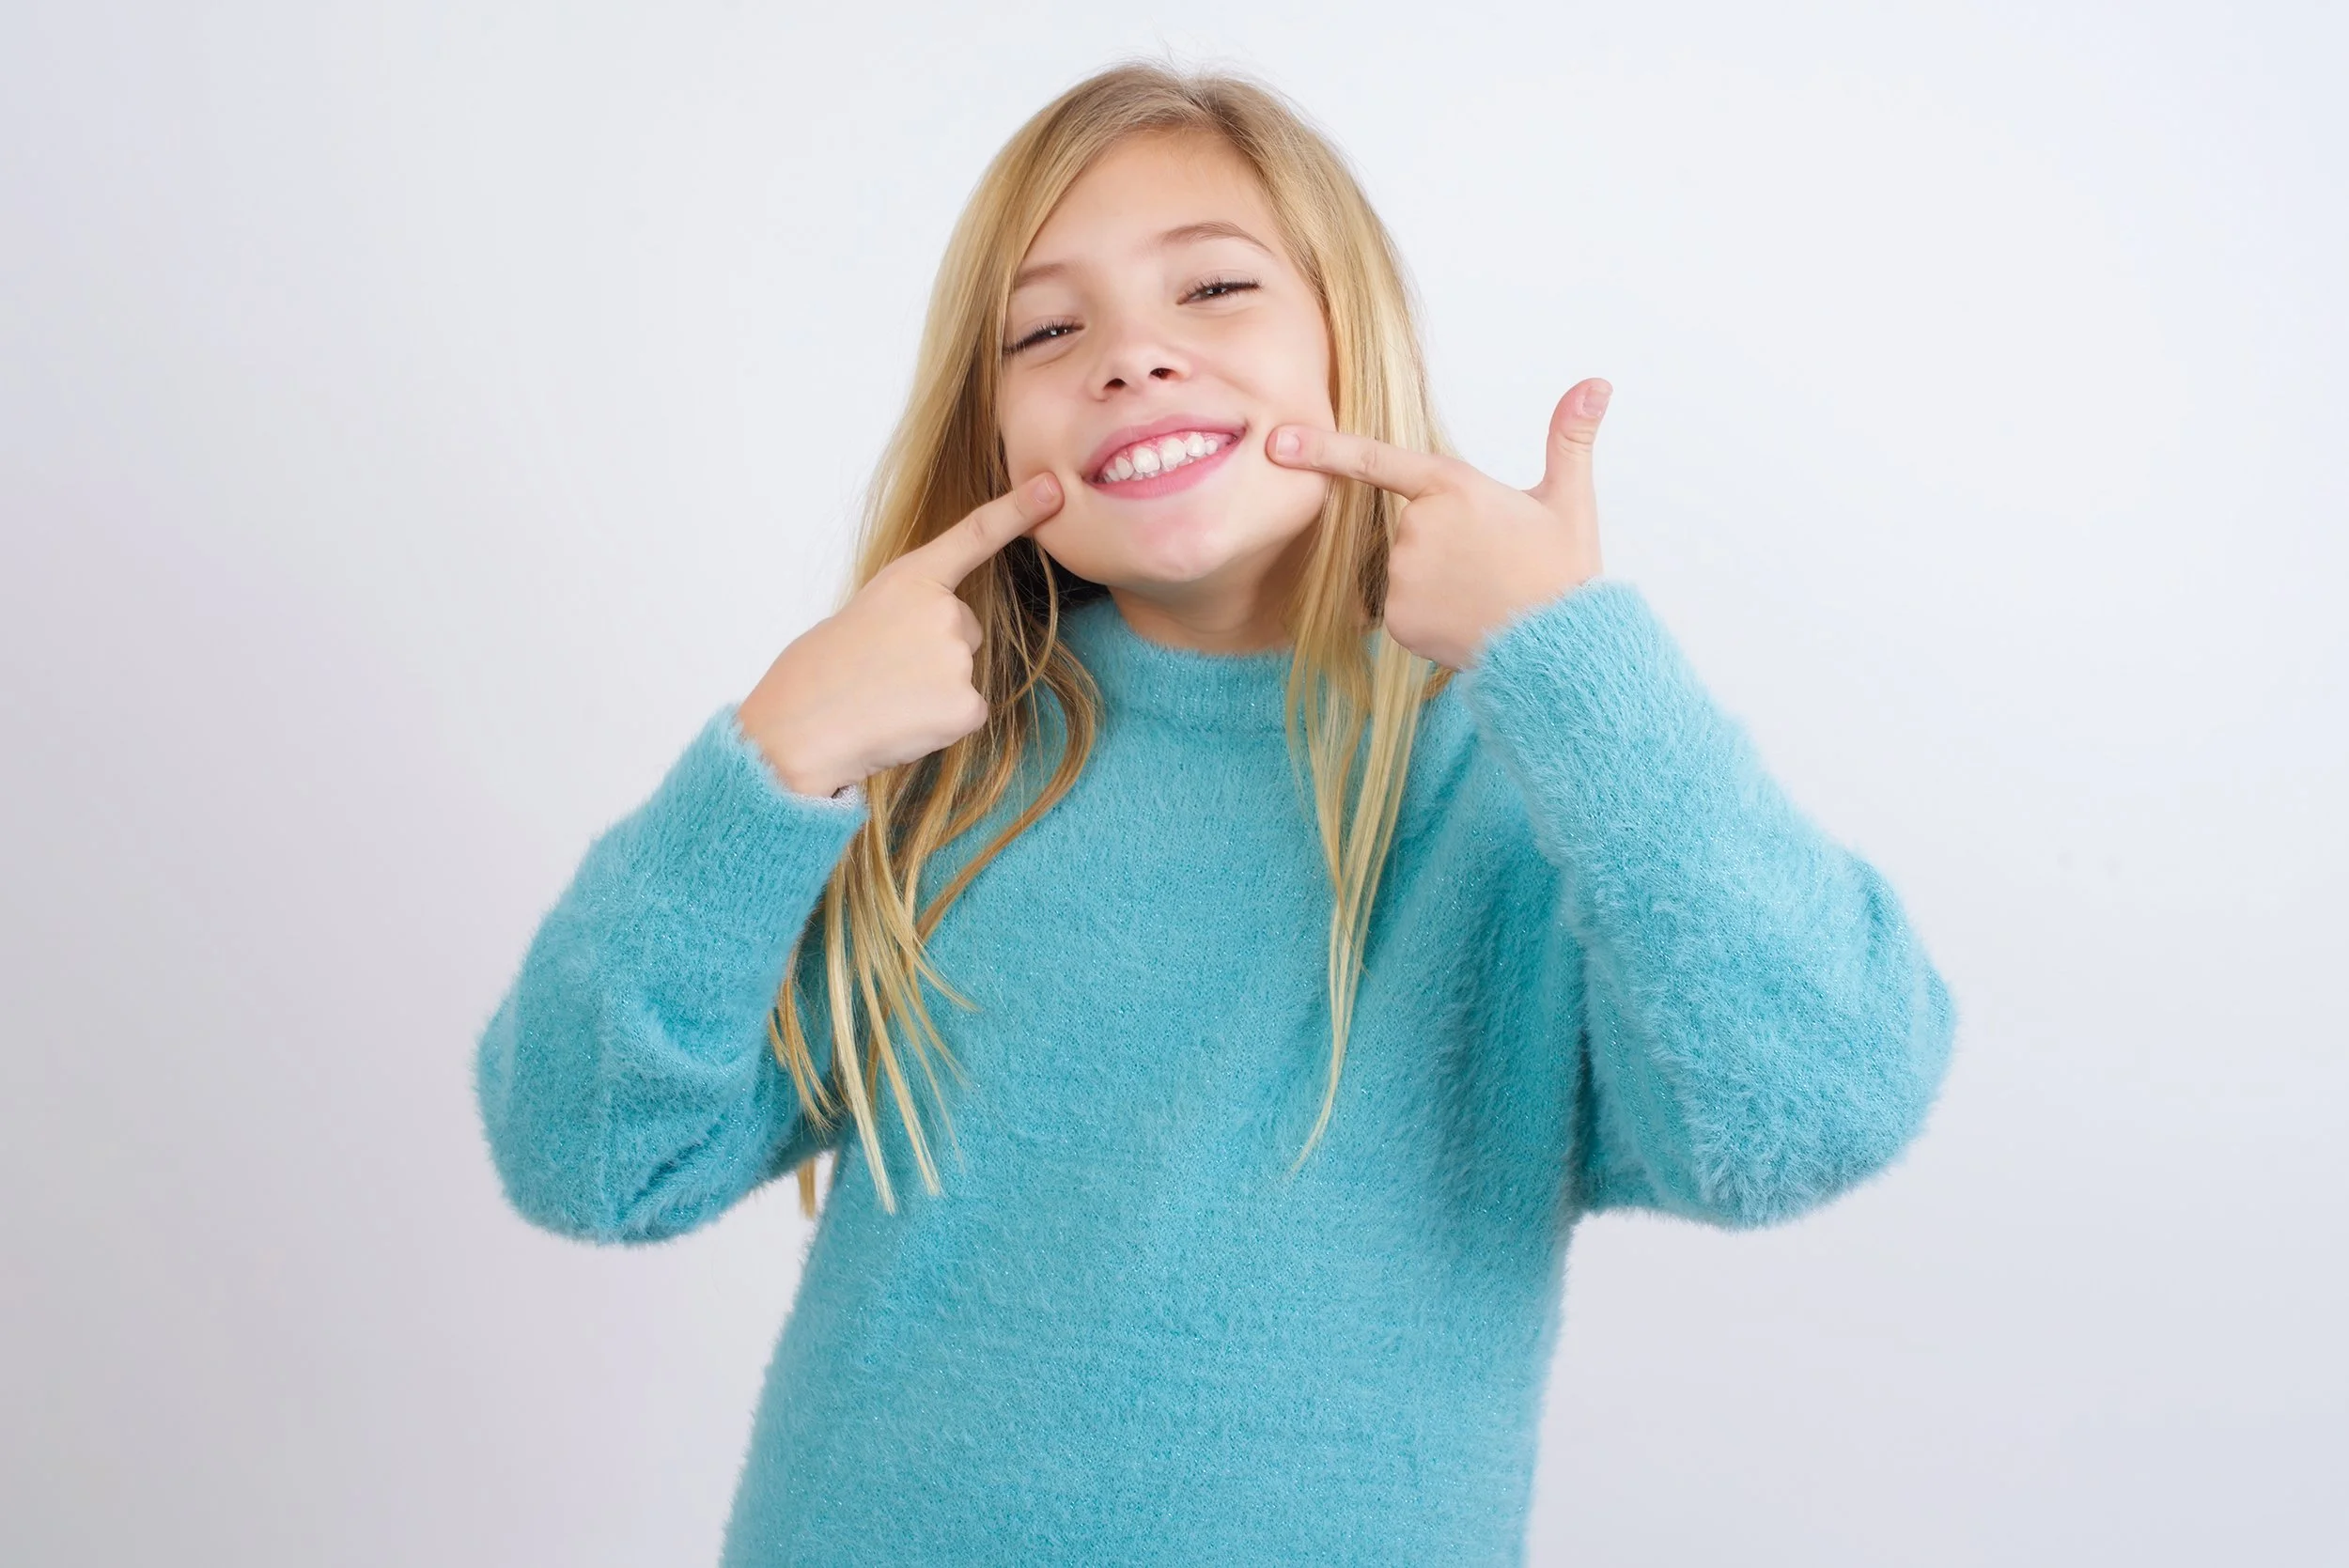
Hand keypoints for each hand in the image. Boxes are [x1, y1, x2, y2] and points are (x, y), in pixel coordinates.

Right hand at [736, 473, 1064, 797]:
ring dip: (934, 689)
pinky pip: (968, 711)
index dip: (1017, 510)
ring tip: (886, 696)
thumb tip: (947, 632)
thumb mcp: (867, 612)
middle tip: (884, 670)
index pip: (974, 535)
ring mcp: (958, 657)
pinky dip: (941, 722)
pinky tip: (904, 720)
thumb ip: (913, 607)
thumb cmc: (824, 670)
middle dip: (933, 652)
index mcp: (912, 578)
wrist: (801, 724)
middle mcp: (944, 611)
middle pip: (966, 630)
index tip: (1051, 488)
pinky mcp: (967, 705)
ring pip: (964, 673)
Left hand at [1266, 379, 1609, 670]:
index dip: (1321, 448)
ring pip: (1404, 571)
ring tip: (1482, 594)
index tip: (1277, 441)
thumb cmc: (1564, 573)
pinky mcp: (1397, 620)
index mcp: (1452, 488)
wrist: (1561, 649)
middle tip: (1491, 565)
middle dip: (1442, 544)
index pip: (1375, 459)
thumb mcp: (1570, 500)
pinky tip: (1465, 620)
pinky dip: (1428, 615)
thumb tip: (1596, 383)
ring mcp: (1403, 577)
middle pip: (1407, 529)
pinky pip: (1401, 609)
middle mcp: (1417, 529)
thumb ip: (1569, 438)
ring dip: (1436, 580)